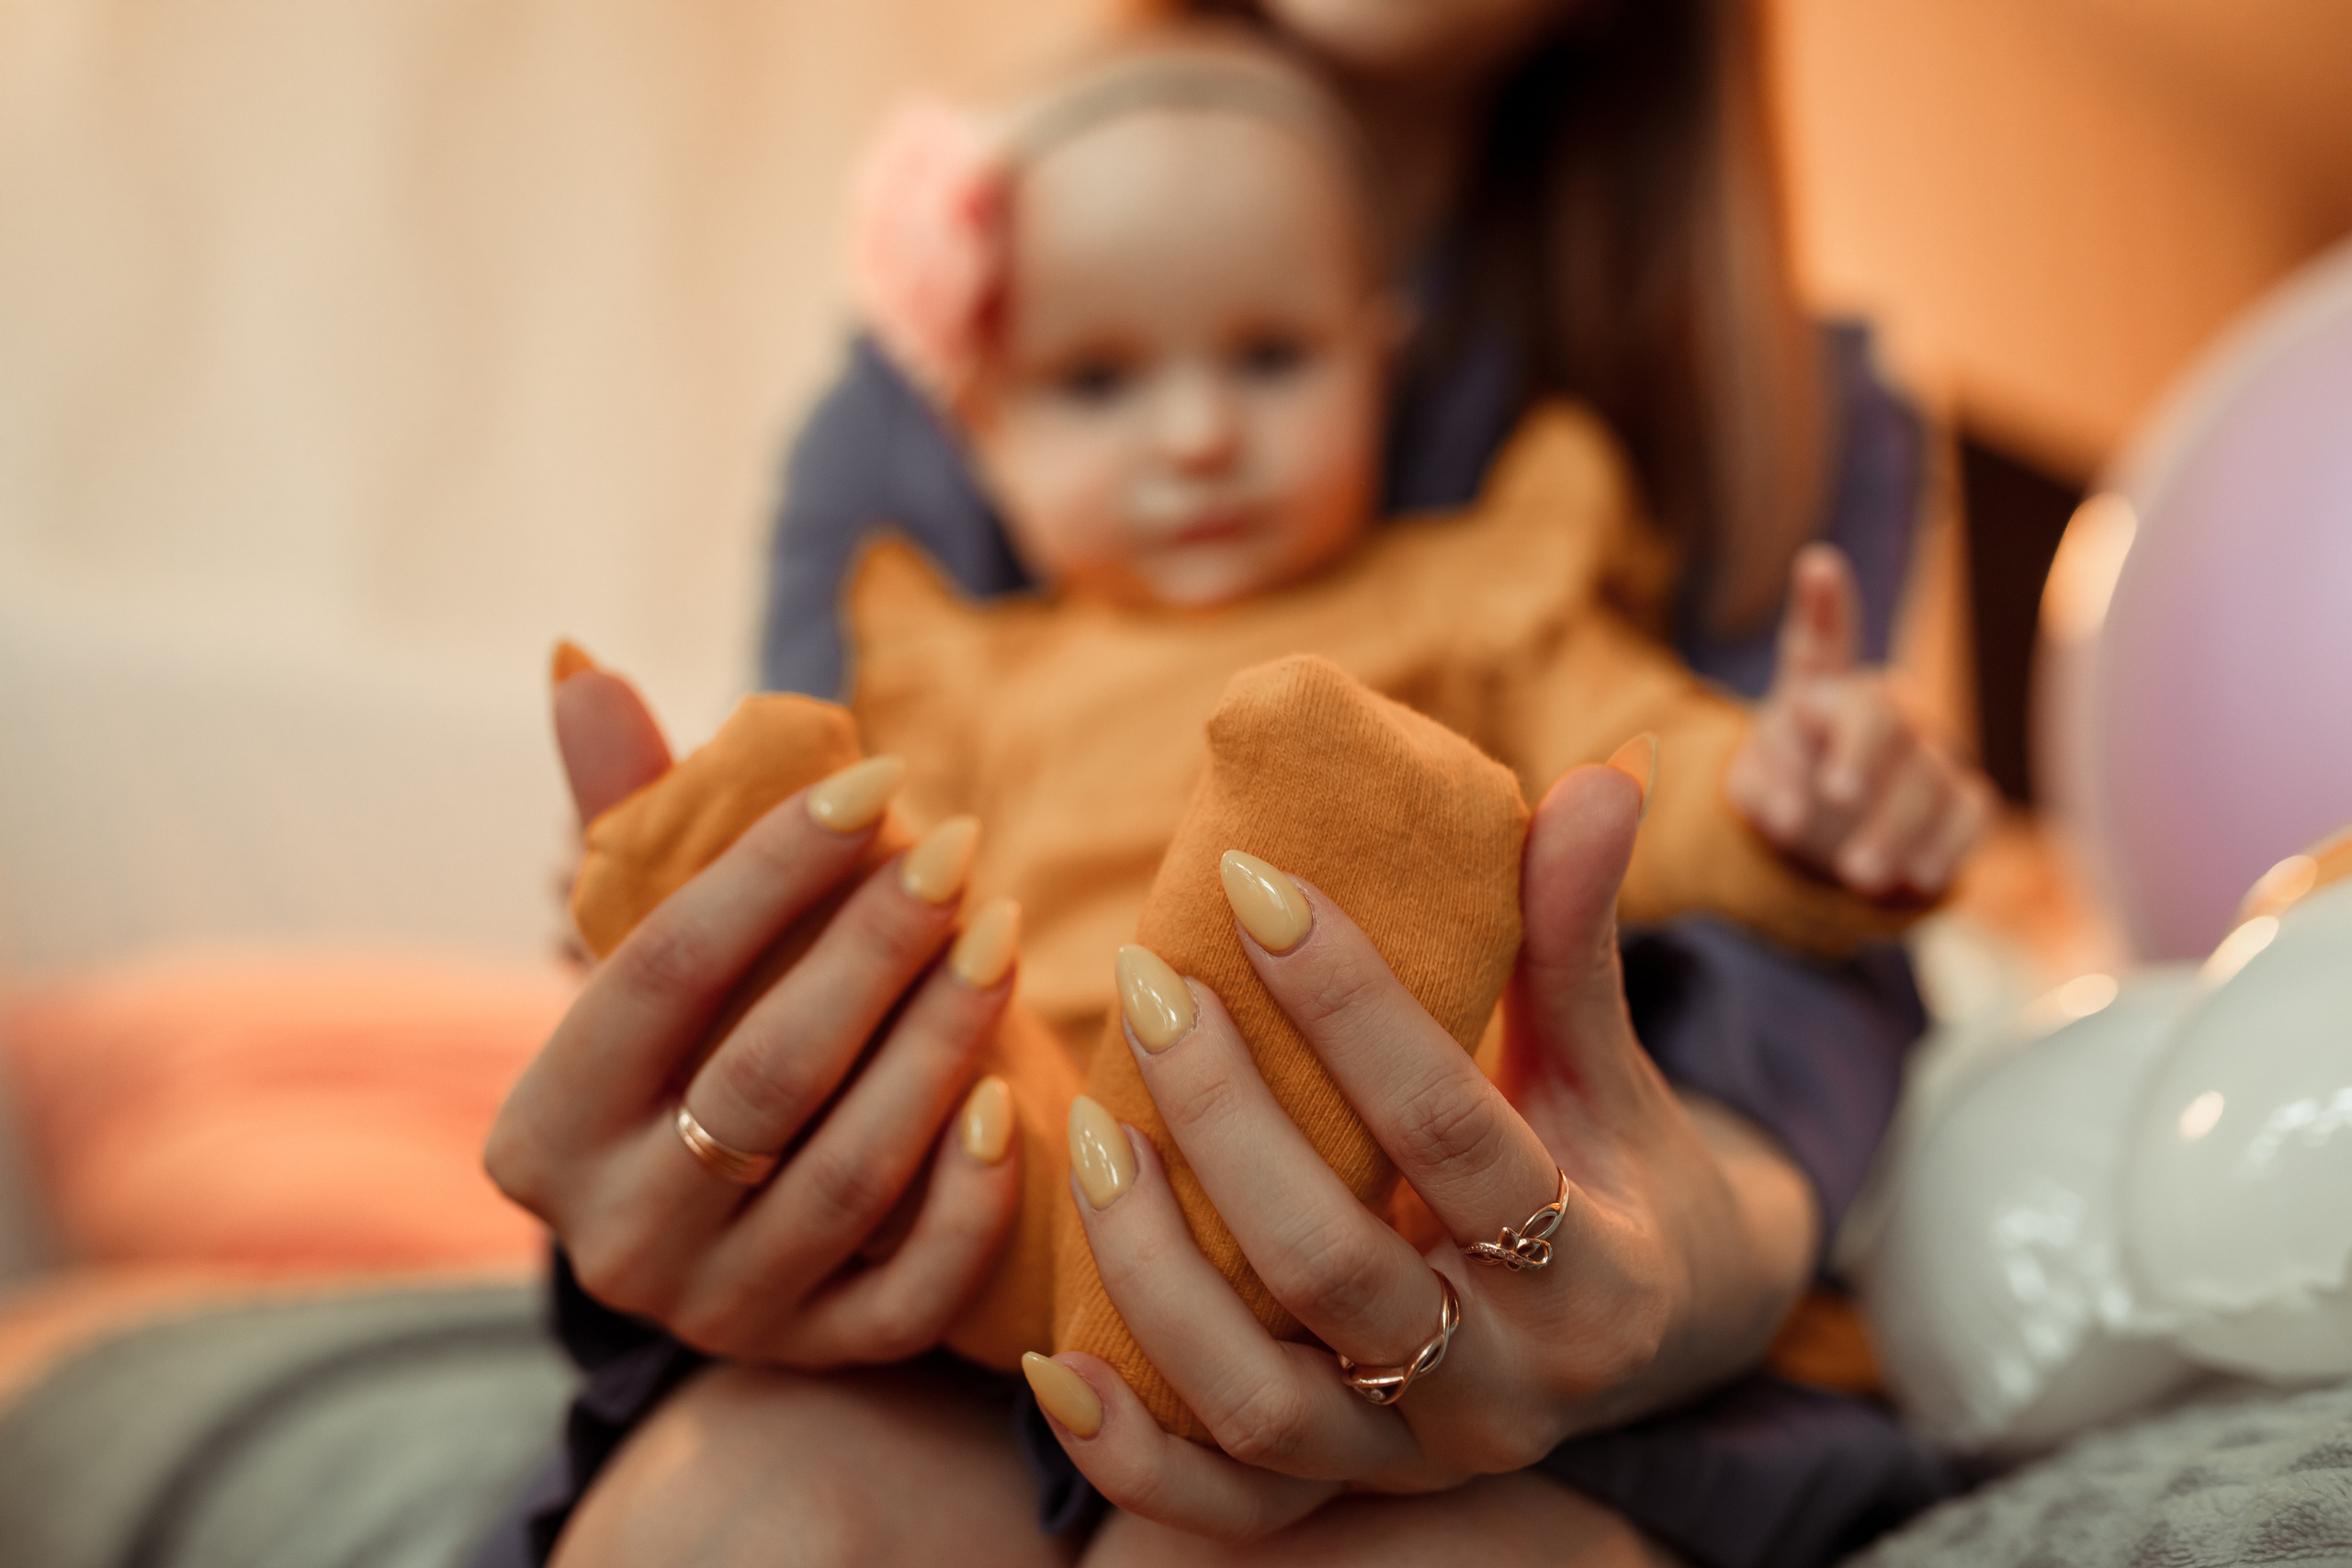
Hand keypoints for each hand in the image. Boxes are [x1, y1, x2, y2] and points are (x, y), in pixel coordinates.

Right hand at [485, 656, 1021, 1365]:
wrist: (735, 1228)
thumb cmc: (701, 1042)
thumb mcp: (653, 947)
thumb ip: (626, 820)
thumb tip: (580, 664)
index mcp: (542, 1130)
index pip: (661, 974)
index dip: (770, 869)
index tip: (878, 778)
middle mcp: (615, 1239)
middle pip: (761, 1073)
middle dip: (872, 949)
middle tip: (961, 848)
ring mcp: (720, 1313)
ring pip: (848, 1172)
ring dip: (939, 1044)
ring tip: (1003, 932)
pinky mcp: (822, 1358)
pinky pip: (911, 1290)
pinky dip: (967, 1196)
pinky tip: (1017, 1098)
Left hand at [1020, 766, 1817, 1539]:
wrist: (1651, 1329)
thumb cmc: (1607, 1158)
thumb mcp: (1603, 1056)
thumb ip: (1573, 932)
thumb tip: (1601, 774)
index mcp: (1597, 1267)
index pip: (1456, 1129)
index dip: (1353, 1006)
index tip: (1253, 884)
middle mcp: (1509, 1386)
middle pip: (1336, 1269)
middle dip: (1225, 1122)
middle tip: (1147, 986)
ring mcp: (1417, 1459)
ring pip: (1263, 1404)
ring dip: (1154, 1271)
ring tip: (1088, 1133)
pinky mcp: (1348, 1498)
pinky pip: (1225, 1510)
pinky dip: (1134, 1457)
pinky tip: (1055, 1362)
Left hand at [1726, 543, 1992, 896]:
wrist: (1827, 845)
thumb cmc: (1785, 792)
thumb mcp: (1753, 785)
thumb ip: (1762, 787)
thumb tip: (1791, 813)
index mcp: (1818, 691)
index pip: (1817, 644)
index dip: (1820, 605)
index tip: (1817, 565)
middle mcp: (1879, 710)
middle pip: (1882, 715)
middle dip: (1861, 754)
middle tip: (1835, 795)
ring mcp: (1925, 753)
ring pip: (1926, 776)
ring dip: (1894, 827)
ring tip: (1855, 873)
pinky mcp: (1959, 799)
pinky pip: (1969, 812)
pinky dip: (1947, 844)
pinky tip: (1919, 877)